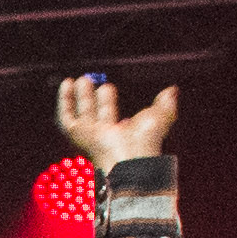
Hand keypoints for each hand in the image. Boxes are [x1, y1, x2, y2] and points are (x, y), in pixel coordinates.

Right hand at [54, 74, 176, 166]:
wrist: (129, 157)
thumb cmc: (145, 143)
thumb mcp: (159, 116)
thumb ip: (164, 103)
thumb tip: (172, 90)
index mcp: (122, 134)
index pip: (110, 115)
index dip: (107, 101)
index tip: (107, 88)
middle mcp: (104, 136)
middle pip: (94, 113)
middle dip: (92, 97)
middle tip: (92, 80)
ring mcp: (89, 136)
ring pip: (80, 113)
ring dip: (79, 96)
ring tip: (81, 79)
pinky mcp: (77, 135)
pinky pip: (65, 117)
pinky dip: (64, 100)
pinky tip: (67, 84)